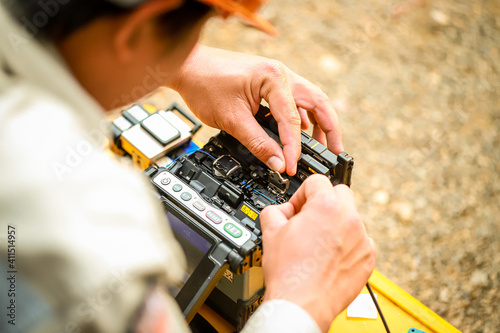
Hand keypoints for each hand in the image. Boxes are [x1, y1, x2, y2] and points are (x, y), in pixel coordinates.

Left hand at [169, 45, 342, 175]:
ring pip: (309, 100)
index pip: (293, 119)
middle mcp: (281, 73)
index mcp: (274, 78)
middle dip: (329, 128)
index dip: (293, 148)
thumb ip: (258, 143)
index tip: (291, 167)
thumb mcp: (232, 120)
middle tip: (336, 152)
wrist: (187, 68)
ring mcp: (276, 77)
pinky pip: (294, 101)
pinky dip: (302, 118)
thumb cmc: (205, 84)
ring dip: (318, 122)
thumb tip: (277, 163)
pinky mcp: (269, 84)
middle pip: (318, 102)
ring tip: (324, 146)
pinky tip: (301, 134)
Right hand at [259, 175, 376, 331]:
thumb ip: (275, 210)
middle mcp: (349, 219)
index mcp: (326, 206)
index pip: (317, 181)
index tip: (298, 207)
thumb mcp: (271, 231)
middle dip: (324, 201)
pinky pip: (360, 239)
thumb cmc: (289, 272)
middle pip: (340, 193)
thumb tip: (280, 211)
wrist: (301, 304)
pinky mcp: (368, 257)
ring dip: (336, 221)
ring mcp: (362, 239)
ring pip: (351, 216)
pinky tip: (330, 255)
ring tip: (318, 240)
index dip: (302, 193)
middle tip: (309, 218)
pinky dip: (347, 242)